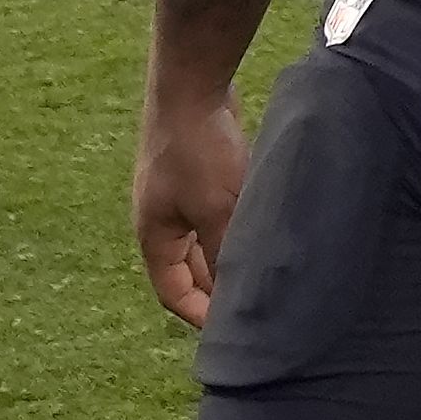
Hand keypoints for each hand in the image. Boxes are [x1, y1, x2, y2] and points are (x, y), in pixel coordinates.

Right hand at [133, 88, 248, 327]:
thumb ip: (223, 253)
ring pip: (207, 239)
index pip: (173, 293)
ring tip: (265, 274)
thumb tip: (237, 293)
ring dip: (230, 256)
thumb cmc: (197, 149)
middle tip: (255, 307)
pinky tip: (265, 229)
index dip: (200, 316)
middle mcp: (163, 219)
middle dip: (217, 288)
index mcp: (155, 236)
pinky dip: (237, 225)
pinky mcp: (199, 172)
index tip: (230, 334)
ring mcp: (179, 194)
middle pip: (190, 268)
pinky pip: (218, 212)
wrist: (191, 85)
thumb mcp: (215, 210)